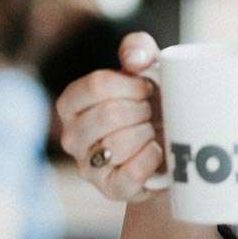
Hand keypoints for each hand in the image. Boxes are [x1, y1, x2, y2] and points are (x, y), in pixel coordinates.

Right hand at [56, 32, 163, 201]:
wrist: (167, 147)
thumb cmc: (150, 102)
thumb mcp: (146, 68)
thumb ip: (138, 49)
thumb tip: (134, 60)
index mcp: (70, 102)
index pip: (97, 85)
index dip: (131, 84)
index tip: (147, 88)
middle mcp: (71, 135)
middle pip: (110, 114)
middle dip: (142, 111)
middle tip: (151, 112)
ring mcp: (87, 165)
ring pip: (119, 144)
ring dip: (148, 134)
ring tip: (152, 131)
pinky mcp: (109, 189)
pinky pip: (131, 174)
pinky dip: (151, 159)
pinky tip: (157, 151)